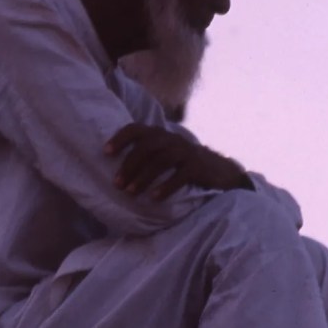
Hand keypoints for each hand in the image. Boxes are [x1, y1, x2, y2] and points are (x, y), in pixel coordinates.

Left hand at [105, 123, 251, 199]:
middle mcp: (173, 140)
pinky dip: (166, 186)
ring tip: (131, 193)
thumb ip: (147, 156)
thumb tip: (116, 171)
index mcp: (161, 136)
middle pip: (147, 146)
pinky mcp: (198, 167)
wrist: (222, 172)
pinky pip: (180, 175)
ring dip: (143, 177)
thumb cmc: (186, 166)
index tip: (105, 152)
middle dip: (129, 165)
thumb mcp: (166, 156)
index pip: (137, 128)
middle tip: (117, 184)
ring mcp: (187, 152)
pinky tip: (154, 198)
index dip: (120, 138)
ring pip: (161, 160)